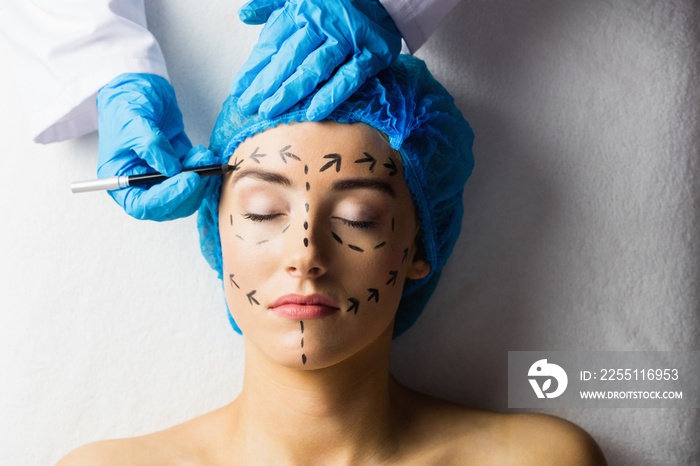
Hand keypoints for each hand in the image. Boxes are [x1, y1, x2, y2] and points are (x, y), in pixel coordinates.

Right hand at [97, 73, 214, 220]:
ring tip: (204, 156)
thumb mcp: (134, 122)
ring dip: (200, 180)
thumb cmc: (127, 105)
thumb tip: (172, 170)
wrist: (140, 89)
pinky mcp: (179, 168)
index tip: (187, 181)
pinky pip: (195, 180)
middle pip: (167, 206)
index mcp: (120, 180)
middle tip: (202, 171)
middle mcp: (140, 184)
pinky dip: (204, 170)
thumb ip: (151, 146)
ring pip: (185, 196)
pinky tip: (205, 154)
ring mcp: (161, 178)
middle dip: (188, 191)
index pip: (142, 205)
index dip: (166, 199)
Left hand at [232, 0, 401, 119]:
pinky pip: (348, 78)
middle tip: (247, 106)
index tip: (239, 89)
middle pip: (288, 59)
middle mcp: (322, 24)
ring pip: (313, 69)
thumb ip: (271, 4)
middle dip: (265, 84)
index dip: (255, 67)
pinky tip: (312, 112)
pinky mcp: (370, 55)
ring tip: (270, 112)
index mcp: (302, 10)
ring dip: (290, 92)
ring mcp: (347, 40)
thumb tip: (245, 16)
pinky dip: (332, 95)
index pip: (273, 43)